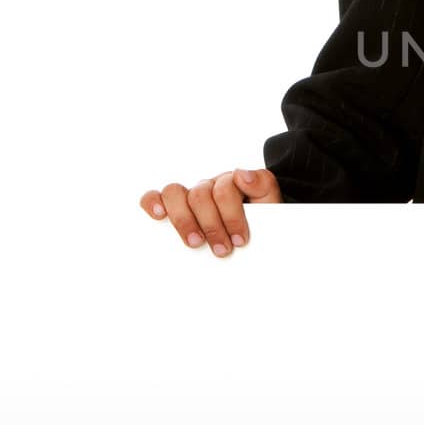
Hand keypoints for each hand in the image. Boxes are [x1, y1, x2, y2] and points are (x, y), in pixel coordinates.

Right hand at [139, 168, 280, 256]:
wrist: (260, 234)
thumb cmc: (262, 221)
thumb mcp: (271, 203)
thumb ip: (263, 185)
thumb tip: (242, 175)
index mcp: (234, 182)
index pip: (226, 187)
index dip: (232, 214)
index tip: (241, 240)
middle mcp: (210, 186)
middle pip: (201, 194)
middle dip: (211, 225)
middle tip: (222, 249)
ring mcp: (190, 195)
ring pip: (175, 193)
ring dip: (184, 220)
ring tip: (195, 243)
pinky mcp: (173, 207)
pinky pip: (154, 196)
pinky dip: (152, 202)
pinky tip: (158, 216)